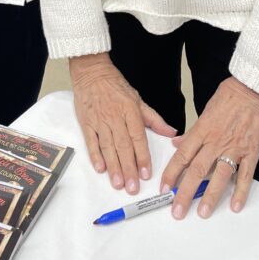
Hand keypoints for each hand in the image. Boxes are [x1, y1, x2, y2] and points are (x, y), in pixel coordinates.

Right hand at [70, 53, 175, 194]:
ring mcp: (100, 120)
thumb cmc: (115, 85)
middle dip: (128, 168)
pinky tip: (100, 168)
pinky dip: (95, 155)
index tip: (147, 173)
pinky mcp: (86, 122)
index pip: (138, 137)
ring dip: (113, 166)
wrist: (91, 72)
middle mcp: (115, 117)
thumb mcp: (138, 99)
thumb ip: (154, 119)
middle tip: (133, 187)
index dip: (143, 156)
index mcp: (130, 111)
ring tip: (118, 183)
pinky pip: (91, 141)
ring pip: (108, 147)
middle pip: (123, 146)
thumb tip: (171, 132)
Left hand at [160, 76, 258, 218]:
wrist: (254, 89)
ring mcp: (234, 148)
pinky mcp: (251, 152)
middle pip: (197, 170)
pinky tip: (236, 205)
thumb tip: (177, 143)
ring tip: (202, 212)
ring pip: (220, 176)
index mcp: (203, 130)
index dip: (171, 173)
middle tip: (178, 210)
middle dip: (185, 192)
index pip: (182, 155)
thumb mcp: (205, 110)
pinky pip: (245, 175)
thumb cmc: (230, 96)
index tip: (164, 188)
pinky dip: (241, 191)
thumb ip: (192, 131)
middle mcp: (216, 141)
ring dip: (210, 196)